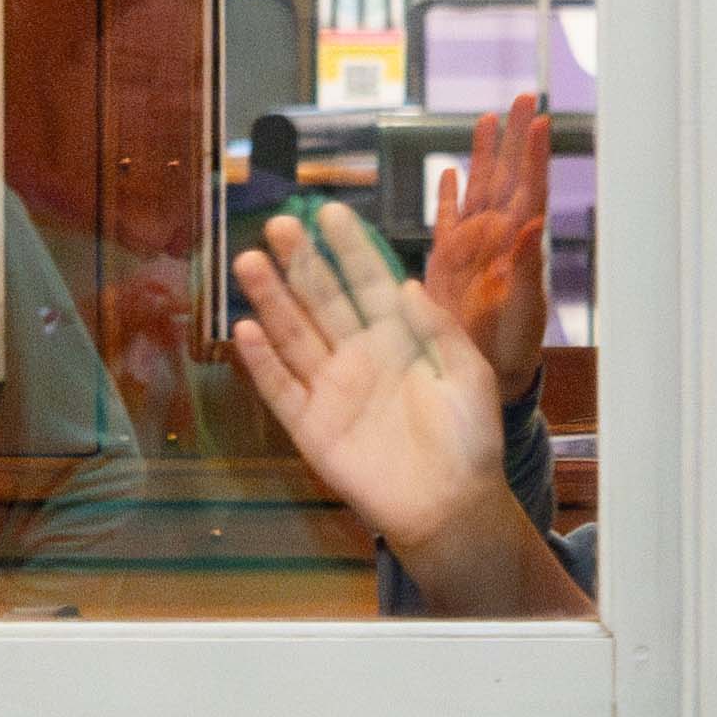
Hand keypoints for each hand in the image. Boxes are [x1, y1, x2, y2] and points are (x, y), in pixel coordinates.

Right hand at [233, 199, 525, 576]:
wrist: (452, 505)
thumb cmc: (470, 439)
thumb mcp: (469, 373)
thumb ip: (438, 328)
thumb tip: (406, 283)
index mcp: (399, 340)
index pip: (368, 283)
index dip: (350, 250)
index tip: (332, 212)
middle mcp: (360, 357)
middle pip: (323, 301)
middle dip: (302, 263)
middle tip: (281, 224)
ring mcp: (332, 390)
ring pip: (294, 335)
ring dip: (272, 300)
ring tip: (252, 261)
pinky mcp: (310, 426)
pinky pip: (280, 389)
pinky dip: (261, 362)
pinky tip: (245, 329)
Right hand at [424, 94, 553, 396]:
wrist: (487, 374)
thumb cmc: (513, 347)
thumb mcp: (522, 308)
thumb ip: (526, 265)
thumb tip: (534, 221)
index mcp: (516, 244)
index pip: (528, 187)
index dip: (535, 153)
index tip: (543, 117)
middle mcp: (496, 238)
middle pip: (506, 176)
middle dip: (513, 137)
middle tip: (524, 97)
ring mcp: (472, 247)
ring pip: (478, 188)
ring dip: (483, 154)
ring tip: (490, 120)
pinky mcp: (447, 262)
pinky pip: (447, 219)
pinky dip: (449, 194)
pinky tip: (451, 172)